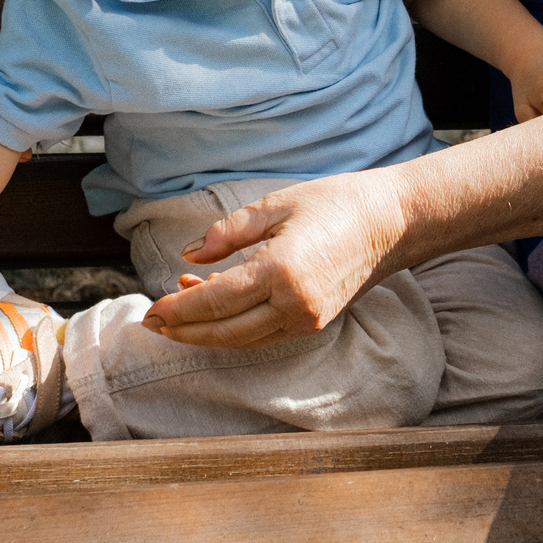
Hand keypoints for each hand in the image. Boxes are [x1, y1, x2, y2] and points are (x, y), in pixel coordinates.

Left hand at [139, 171, 410, 349]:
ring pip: (241, 340)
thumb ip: (228, 232)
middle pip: (223, 331)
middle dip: (182, 331)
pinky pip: (262, 336)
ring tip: (174, 319)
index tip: (150, 309)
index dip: (178, 309)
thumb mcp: (276, 205)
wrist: (392, 222)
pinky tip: (214, 312)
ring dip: (205, 333)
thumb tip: (189, 256)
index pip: (214, 302)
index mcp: (280, 271)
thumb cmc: (336, 203)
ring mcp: (306, 319)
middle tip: (150, 324)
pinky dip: (232, 330)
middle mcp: (293, 304)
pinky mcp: (314, 324)